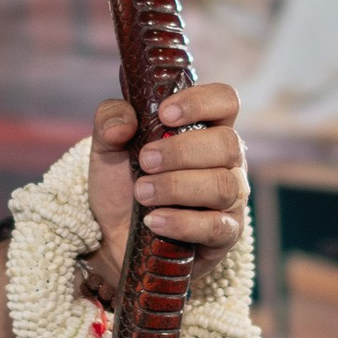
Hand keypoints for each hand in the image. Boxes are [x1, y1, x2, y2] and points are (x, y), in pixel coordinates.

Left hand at [86, 83, 248, 297]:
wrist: (112, 236)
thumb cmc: (122, 184)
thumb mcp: (106, 148)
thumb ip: (110, 122)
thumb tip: (124, 123)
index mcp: (205, 128)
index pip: (225, 100)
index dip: (201, 102)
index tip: (165, 114)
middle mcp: (226, 160)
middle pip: (227, 143)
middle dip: (181, 152)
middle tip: (144, 162)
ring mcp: (231, 198)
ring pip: (223, 185)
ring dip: (176, 187)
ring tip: (142, 193)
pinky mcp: (225, 234)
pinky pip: (217, 226)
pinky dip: (181, 222)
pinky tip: (153, 221)